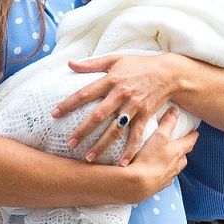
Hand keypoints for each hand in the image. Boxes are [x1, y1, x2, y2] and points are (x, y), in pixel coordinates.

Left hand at [52, 53, 181, 165]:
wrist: (168, 73)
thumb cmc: (139, 65)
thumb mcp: (115, 59)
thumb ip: (91, 63)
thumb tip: (69, 63)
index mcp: (111, 80)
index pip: (85, 93)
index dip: (68, 104)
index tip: (54, 114)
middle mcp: (121, 94)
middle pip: (98, 115)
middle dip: (83, 131)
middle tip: (69, 143)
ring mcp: (134, 107)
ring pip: (115, 129)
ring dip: (102, 145)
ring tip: (88, 158)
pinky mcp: (146, 116)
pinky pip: (136, 136)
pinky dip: (130, 150)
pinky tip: (121, 164)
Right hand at [123, 107, 197, 198]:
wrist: (137, 184)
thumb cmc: (149, 159)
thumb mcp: (159, 136)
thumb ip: (168, 123)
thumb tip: (176, 110)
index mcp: (178, 152)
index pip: (189, 142)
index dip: (192, 136)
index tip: (195, 132)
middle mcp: (176, 165)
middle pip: (184, 157)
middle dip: (183, 151)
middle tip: (181, 145)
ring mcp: (168, 177)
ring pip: (175, 168)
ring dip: (174, 163)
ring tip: (168, 159)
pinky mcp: (158, 185)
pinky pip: (165, 178)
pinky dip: (163, 173)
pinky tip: (157, 172)